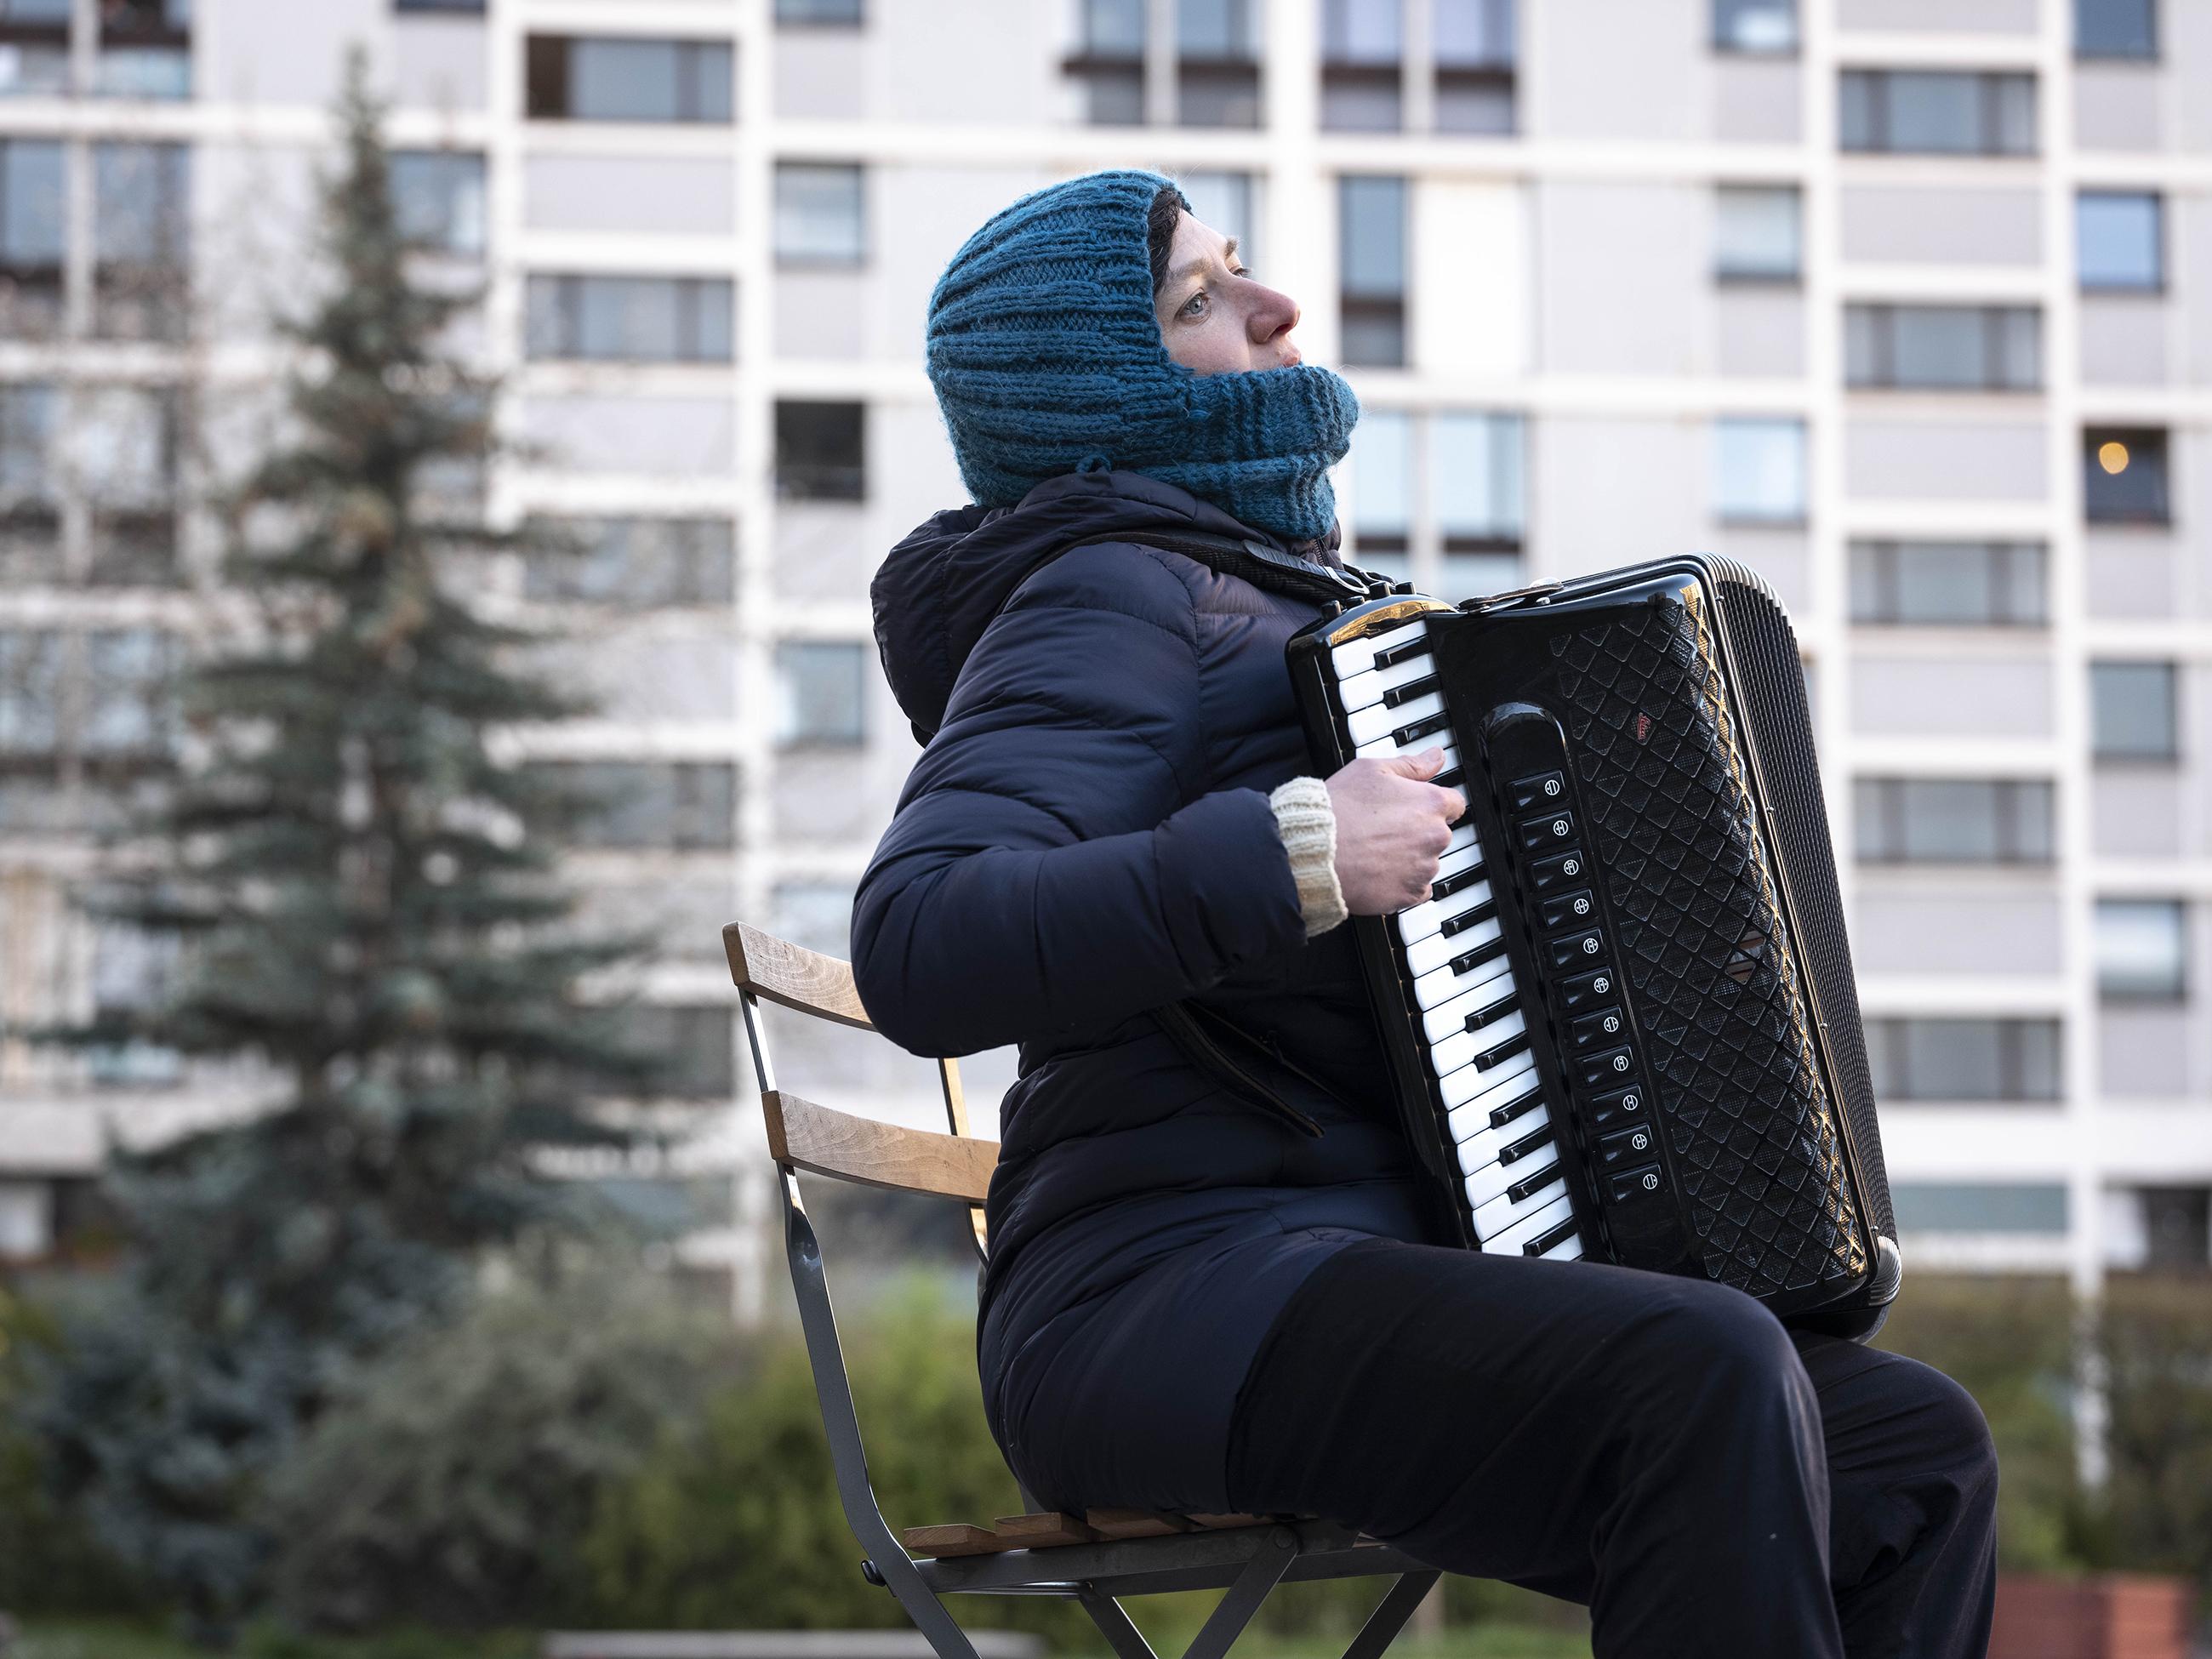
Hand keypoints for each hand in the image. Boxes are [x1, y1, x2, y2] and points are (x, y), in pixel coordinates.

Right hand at [1324, 747, 1464, 913]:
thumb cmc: (1339, 808)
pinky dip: (1403, 883)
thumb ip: (1411, 765)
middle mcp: (1435, 837)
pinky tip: (1379, 871)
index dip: (1431, 803)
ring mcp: (1424, 868)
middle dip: (1418, 831)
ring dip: (1410, 857)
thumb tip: (1436, 757)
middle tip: (1384, 829)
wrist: (1315, 851)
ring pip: (1427, 861)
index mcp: (1431, 803)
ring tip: (1375, 851)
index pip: (1454, 803)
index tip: (1413, 808)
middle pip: (1439, 833)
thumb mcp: (1372, 770)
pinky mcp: (1410, 894)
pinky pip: (1417, 889)